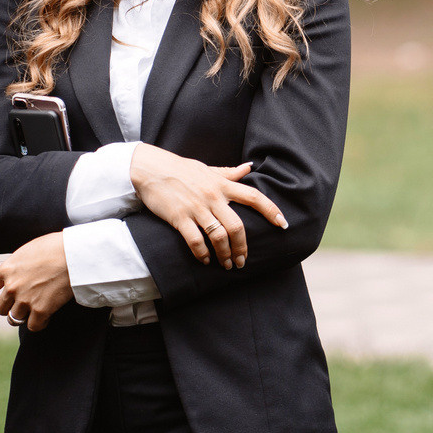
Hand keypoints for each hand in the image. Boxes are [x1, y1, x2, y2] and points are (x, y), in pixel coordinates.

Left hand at [0, 230, 72, 330]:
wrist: (74, 255)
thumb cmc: (54, 247)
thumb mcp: (27, 250)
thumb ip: (11, 262)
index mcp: (6, 269)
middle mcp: (12, 286)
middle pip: (0, 308)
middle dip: (8, 309)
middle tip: (18, 307)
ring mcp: (25, 299)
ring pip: (14, 319)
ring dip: (22, 317)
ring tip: (32, 313)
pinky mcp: (41, 310)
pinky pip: (33, 326)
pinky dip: (39, 324)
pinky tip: (45, 318)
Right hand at [129, 143, 286, 268]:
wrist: (150, 168)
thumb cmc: (180, 168)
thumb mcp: (208, 169)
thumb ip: (229, 173)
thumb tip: (249, 168)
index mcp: (222, 185)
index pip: (254, 197)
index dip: (271, 210)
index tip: (283, 225)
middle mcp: (213, 197)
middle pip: (237, 226)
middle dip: (242, 247)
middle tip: (242, 261)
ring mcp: (196, 208)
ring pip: (219, 237)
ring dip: (225, 254)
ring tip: (226, 264)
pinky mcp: (179, 217)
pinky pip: (196, 241)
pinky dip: (202, 253)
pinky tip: (205, 259)